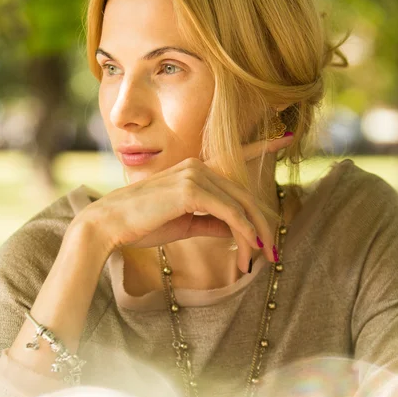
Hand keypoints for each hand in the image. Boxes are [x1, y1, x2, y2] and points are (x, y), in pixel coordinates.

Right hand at [77, 135, 294, 272]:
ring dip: (255, 235)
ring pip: (240, 205)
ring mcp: (194, 174)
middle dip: (262, 225)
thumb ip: (211, 222)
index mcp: (194, 169)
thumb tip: (237, 231)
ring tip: (262, 259)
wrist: (110, 225)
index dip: (262, 146)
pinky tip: (251, 247)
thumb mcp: (185, 224)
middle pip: (244, 194)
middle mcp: (197, 165)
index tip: (286, 137)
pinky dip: (244, 231)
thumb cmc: (143, 224)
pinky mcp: (191, 190)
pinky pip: (229, 212)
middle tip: (273, 253)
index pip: (234, 156)